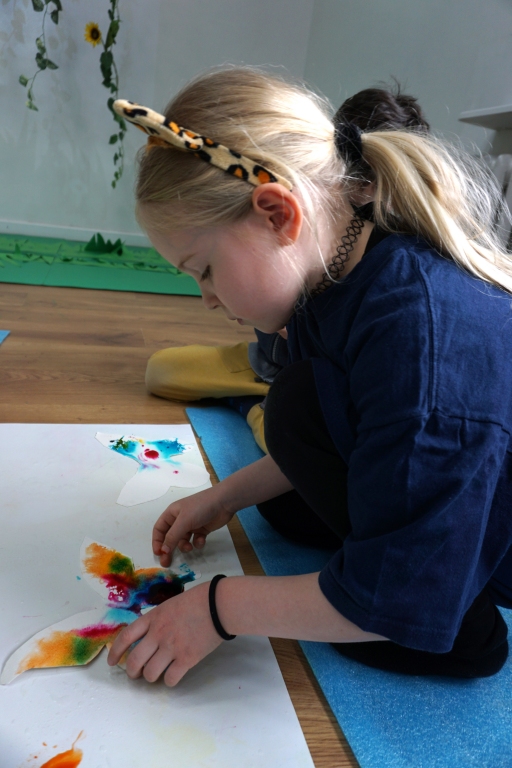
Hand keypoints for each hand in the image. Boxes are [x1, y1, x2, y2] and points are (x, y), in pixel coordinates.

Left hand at [107, 581, 222, 685]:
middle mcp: (158, 634)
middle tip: (136, 675)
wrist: (217, 605)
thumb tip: (149, 636)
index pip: (126, 637)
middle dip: (132, 672)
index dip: (116, 652)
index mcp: (153, 618)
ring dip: (150, 677)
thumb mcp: (169, 605)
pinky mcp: (187, 659)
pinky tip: (173, 676)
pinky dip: (169, 681)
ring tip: (156, 675)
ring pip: (150, 673)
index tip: (112, 662)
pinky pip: (170, 679)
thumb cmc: (197, 601)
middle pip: (134, 661)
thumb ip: (157, 620)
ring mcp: (172, 647)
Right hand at [153, 485, 233, 565]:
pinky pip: (195, 540)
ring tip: (190, 547)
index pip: (159, 529)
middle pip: (170, 537)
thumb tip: (163, 551)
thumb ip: (173, 537)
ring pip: (183, 541)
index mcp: (172, 514)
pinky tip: (202, 539)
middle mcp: (180, 520)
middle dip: (169, 549)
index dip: (157, 541)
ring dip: (185, 546)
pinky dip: (197, 542)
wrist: (223, 503)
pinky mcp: (202, 530)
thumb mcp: (184, 521)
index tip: (158, 554)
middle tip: (167, 563)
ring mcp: (192, 525)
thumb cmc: (200, 508)